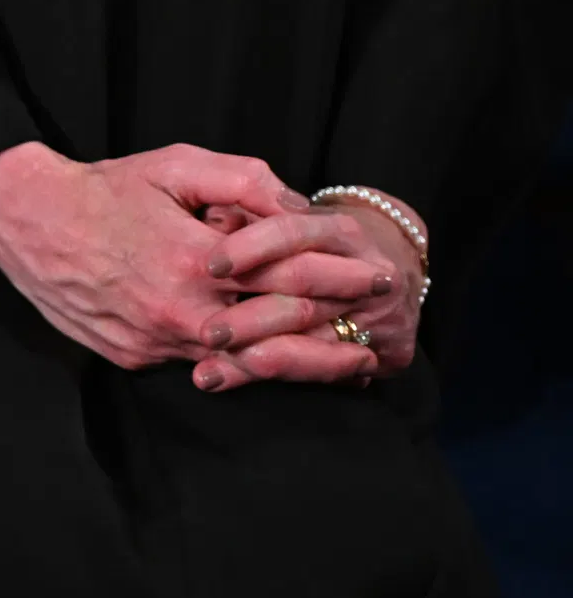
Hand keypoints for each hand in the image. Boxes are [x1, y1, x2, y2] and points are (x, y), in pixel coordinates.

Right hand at [0, 141, 369, 375]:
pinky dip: (242, 365)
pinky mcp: (134, 356)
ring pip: (245, 361)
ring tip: (347, 363)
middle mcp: (180, 308)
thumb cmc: (104, 187)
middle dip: (337, 328)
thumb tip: (300, 207)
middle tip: (378, 328)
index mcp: (196, 258)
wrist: (25, 219)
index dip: (343, 278)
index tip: (378, 278)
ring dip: (300, 362)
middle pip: (279, 330)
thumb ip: (245, 181)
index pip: (291, 276)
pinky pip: (199, 364)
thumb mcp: (176, 164)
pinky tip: (270, 361)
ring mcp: (155, 339)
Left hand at [204, 193, 426, 389]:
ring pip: (314, 345)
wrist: (390, 266)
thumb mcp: (283, 213)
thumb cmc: (314, 241)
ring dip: (256, 361)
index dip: (250, 247)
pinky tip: (232, 385)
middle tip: (206, 334)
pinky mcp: (391, 353)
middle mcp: (370, 273)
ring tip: (207, 372)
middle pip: (306, 299)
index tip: (211, 266)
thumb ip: (249, 212)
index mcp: (341, 231)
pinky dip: (281, 378)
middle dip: (252, 321)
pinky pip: (328, 372)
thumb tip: (212, 221)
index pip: (293, 234)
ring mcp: (383, 316)